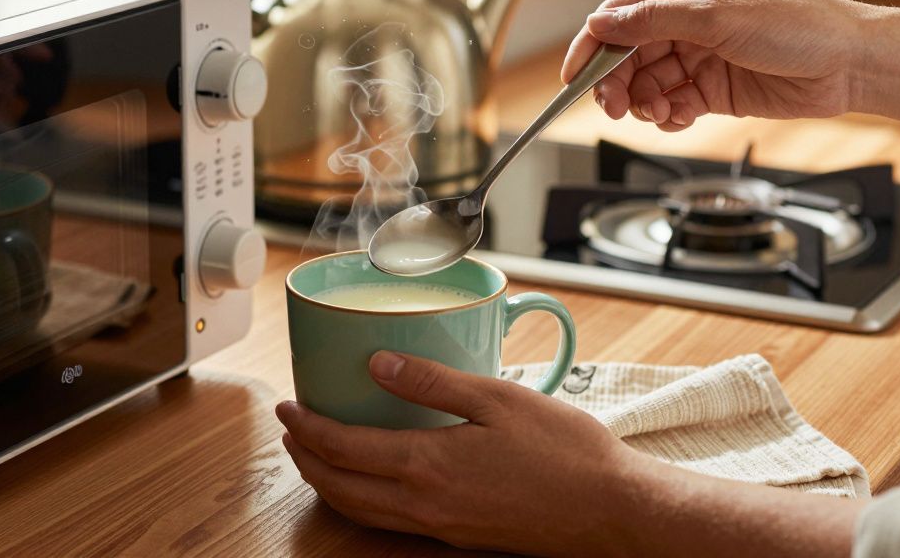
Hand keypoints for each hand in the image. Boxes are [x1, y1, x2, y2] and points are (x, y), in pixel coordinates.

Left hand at [275, 351, 633, 554]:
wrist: (613, 513)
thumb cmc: (566, 453)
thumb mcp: (499, 398)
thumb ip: (434, 382)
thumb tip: (378, 363)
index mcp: (428, 466)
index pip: (343, 448)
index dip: (306, 427)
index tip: (286, 405)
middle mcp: (424, 505)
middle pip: (338, 488)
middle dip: (304, 458)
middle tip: (290, 429)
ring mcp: (440, 528)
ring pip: (360, 512)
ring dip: (327, 484)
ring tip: (315, 454)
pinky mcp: (458, 537)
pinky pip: (389, 523)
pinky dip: (360, 502)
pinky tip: (371, 481)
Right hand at [562, 0, 870, 131]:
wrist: (848, 64)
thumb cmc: (797, 25)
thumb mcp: (718, 18)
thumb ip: (654, 21)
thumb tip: (602, 21)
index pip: (619, 17)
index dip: (592, 46)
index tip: (574, 77)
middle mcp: (686, 23)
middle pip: (627, 56)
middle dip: (616, 83)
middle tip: (614, 107)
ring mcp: (698, 57)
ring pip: (646, 85)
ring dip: (645, 104)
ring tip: (662, 113)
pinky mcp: (712, 90)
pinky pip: (672, 105)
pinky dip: (668, 116)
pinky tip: (680, 118)